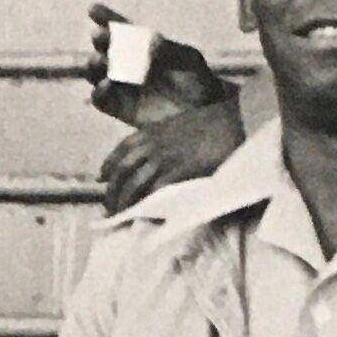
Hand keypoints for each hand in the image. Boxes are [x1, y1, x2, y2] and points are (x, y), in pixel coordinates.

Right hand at [79, 6, 231, 122]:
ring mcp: (122, 87)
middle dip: (100, 40)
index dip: (106, 18)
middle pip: (104, 49)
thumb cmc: (198, 82)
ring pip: (95, 73)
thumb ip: (168, 49)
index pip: (121, 30)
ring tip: (98, 60)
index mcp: (142, 47)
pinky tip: (106, 84)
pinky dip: (98, 91)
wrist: (203, 115)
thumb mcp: (188, 60)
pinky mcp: (120, 109)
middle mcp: (127, 64)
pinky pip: (100, 100)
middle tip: (100, 36)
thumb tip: (148, 40)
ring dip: (92, 64)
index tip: (94, 10)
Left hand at [99, 91, 247, 212]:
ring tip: (120, 216)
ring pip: (134, 183)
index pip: (122, 149)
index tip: (102, 177)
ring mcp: (164, 157)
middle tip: (108, 207)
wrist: (234, 120)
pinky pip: (155, 192)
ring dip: (124, 202)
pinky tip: (144, 216)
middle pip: (122, 170)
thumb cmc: (215, 122)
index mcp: (152, 130)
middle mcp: (152, 144)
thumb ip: (168, 137)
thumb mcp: (182, 124)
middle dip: (112, 190)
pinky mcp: (178, 171)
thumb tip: (165, 152)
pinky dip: (148, 204)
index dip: (109, 164)